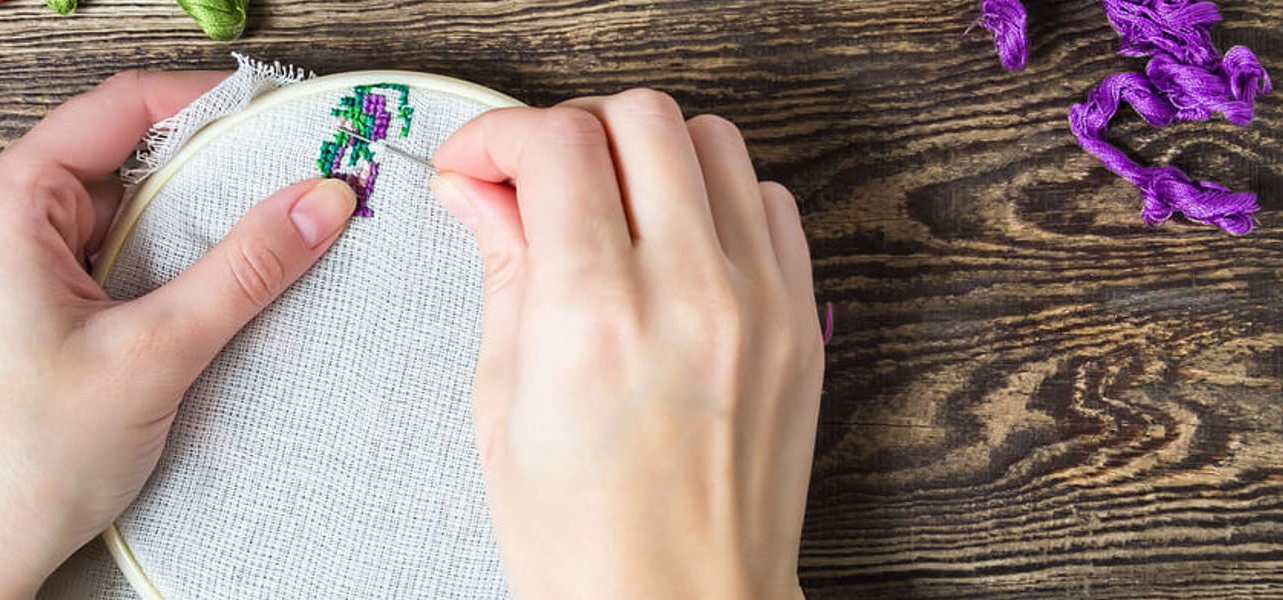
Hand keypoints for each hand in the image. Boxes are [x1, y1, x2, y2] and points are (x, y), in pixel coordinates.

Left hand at [0, 71, 358, 597]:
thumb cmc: (9, 469)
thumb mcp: (153, 354)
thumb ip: (243, 269)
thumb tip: (313, 203)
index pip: (118, 108)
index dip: (208, 108)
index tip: (276, 125)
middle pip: (113, 160)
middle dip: (199, 180)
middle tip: (277, 201)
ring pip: (102, 216)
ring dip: (170, 234)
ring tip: (235, 265)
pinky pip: (81, 261)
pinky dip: (138, 273)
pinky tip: (180, 309)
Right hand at [429, 90, 822, 598]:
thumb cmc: (583, 540)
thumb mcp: (502, 404)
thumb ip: (502, 271)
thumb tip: (479, 190)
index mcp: (593, 319)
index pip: (558, 143)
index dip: (500, 135)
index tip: (479, 165)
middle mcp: (688, 294)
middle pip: (639, 117)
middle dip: (572, 130)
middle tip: (537, 181)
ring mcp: (760, 303)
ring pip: (713, 139)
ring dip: (648, 154)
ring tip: (608, 209)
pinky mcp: (803, 321)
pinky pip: (770, 200)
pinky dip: (716, 197)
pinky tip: (675, 244)